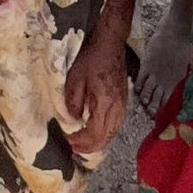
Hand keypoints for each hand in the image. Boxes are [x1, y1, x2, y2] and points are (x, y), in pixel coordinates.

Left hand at [63, 31, 130, 152]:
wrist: (111, 44)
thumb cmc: (93, 58)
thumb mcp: (75, 78)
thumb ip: (73, 101)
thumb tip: (72, 119)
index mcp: (105, 103)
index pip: (95, 133)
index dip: (82, 141)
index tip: (70, 141)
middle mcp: (117, 108)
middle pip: (106, 137)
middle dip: (90, 147)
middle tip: (75, 148)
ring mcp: (122, 106)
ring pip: (113, 133)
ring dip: (98, 142)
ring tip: (84, 144)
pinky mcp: (123, 102)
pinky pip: (116, 125)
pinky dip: (106, 134)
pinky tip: (96, 132)